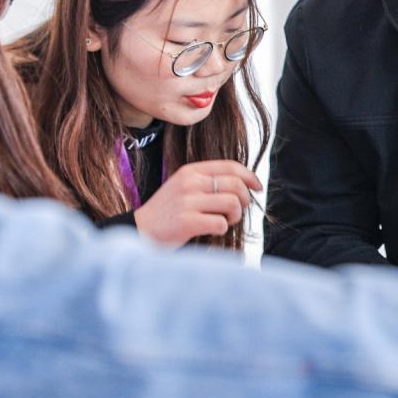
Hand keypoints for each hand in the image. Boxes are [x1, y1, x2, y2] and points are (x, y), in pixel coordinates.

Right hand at [134, 160, 261, 246]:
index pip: (230, 166)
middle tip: (237, 211)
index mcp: (191, 171)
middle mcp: (190, 183)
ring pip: (232, 203)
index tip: (258, 187)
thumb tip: (243, 184)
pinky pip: (221, 224)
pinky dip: (222, 229)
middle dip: (244, 200)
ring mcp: (188, 201)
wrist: (140, 230)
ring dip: (235, 216)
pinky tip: (212, 230)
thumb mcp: (183, 187)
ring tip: (225, 221)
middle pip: (236, 185)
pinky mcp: (187, 222)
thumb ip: (207, 182)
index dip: (249, 176)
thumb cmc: (167, 212)